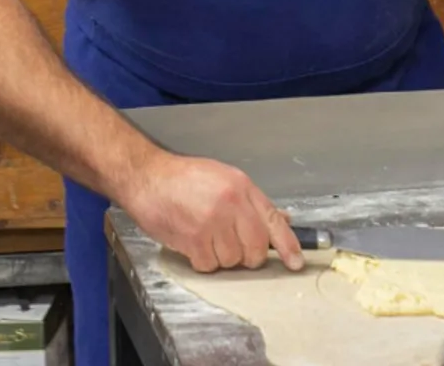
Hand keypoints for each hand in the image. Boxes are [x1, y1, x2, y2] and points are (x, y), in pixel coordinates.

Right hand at [119, 152, 305, 273]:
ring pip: (232, 260)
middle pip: (255, 249)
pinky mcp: (194, 238)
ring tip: (204, 236)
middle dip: (247, 255)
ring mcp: (213, 222)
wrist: (147, 177)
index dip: (287, 245)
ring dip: (219, 256)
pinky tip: (191, 242)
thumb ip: (250, 202)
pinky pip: (209, 265)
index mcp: (242, 187)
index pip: (273, 220)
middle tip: (230, 245)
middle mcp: (231, 204)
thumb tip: (279, 220)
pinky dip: (201, 260)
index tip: (296, 262)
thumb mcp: (223, 178)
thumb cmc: (183, 178)